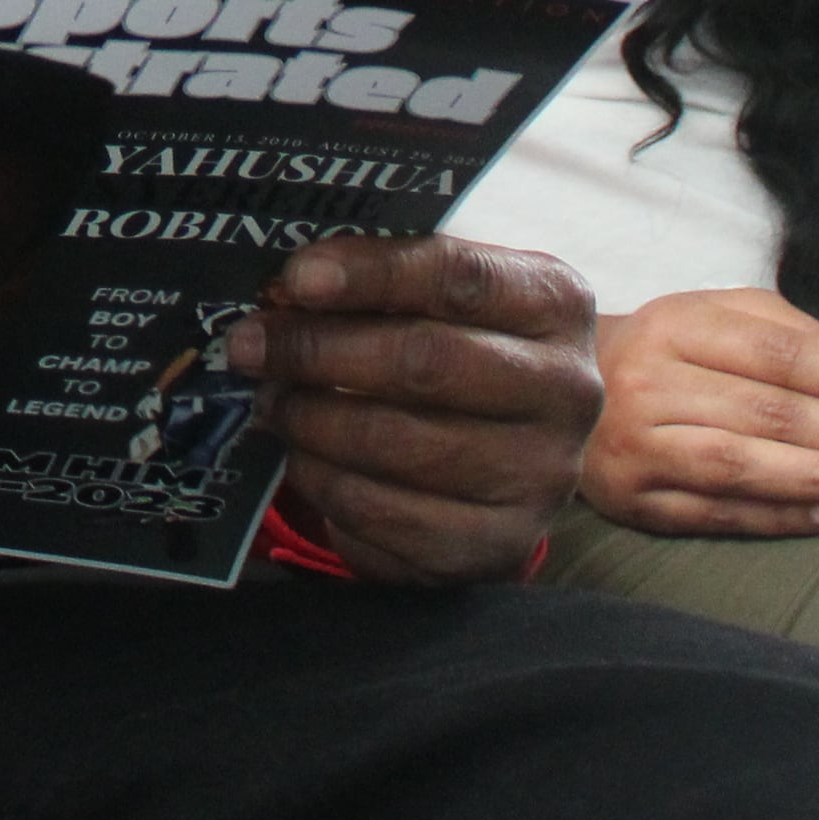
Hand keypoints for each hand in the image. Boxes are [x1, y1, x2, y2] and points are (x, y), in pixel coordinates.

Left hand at [222, 235, 602, 585]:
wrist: (510, 455)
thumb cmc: (461, 351)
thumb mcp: (442, 300)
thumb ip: (381, 285)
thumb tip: (288, 293)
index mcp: (556, 303)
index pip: (459, 277)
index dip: (371, 274)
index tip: (295, 279)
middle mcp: (567, 390)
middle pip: (425, 362)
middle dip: (319, 351)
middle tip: (251, 346)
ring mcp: (542, 475)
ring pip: (399, 443)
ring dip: (312, 419)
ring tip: (270, 401)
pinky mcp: (500, 544)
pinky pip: (389, 515)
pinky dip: (327, 483)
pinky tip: (302, 457)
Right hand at [578, 288, 818, 536]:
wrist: (562, 389)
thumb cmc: (669, 351)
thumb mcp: (720, 316)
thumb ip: (795, 337)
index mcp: (681, 327)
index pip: (792, 356)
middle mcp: (656, 384)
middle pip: (781, 415)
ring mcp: (642, 448)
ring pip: (754, 468)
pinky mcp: (639, 503)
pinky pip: (730, 515)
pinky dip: (800, 517)